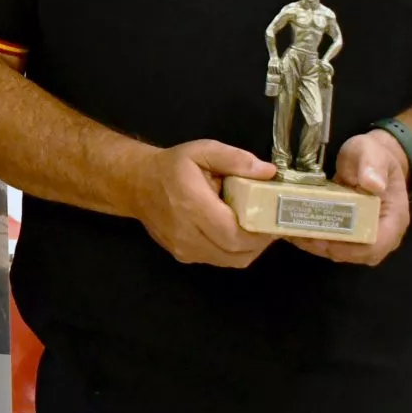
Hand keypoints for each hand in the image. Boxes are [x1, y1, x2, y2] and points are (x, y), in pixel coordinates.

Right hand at [128, 140, 278, 267]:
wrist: (136, 184)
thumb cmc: (172, 166)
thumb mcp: (203, 151)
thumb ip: (235, 159)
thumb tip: (268, 172)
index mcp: (192, 204)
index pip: (234, 234)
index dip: (260, 233)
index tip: (274, 219)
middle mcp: (186, 233)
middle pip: (235, 253)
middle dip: (259, 242)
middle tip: (270, 224)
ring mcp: (183, 249)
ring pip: (229, 261)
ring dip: (248, 249)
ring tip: (255, 229)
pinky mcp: (183, 256)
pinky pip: (218, 260)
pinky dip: (233, 251)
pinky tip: (234, 233)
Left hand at [290, 130, 409, 265]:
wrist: (371, 159)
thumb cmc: (374, 155)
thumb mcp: (372, 152)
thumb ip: (373, 165)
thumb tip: (373, 183)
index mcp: (394, 218)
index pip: (376, 245)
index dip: (351, 249)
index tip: (326, 239)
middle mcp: (382, 233)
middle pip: (356, 254)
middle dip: (327, 247)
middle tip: (300, 235)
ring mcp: (366, 235)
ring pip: (342, 252)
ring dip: (317, 246)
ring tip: (293, 232)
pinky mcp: (350, 233)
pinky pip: (334, 244)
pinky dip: (314, 240)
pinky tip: (295, 230)